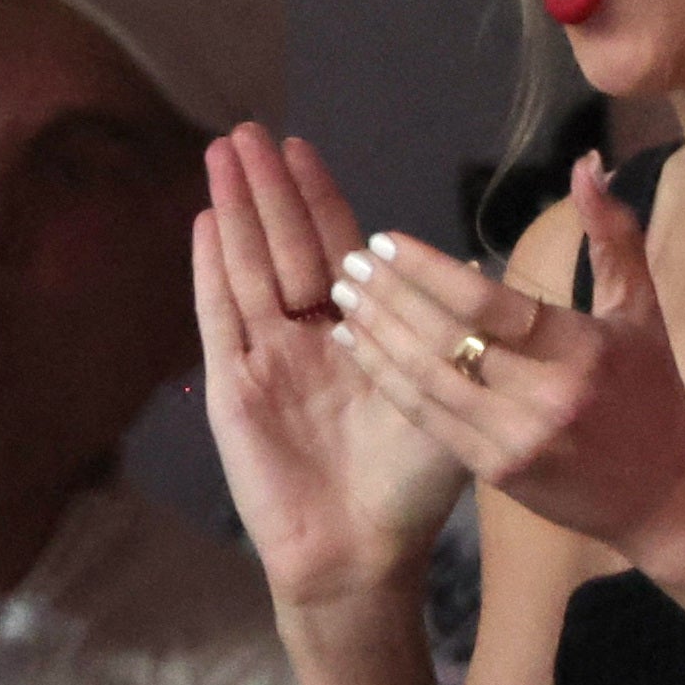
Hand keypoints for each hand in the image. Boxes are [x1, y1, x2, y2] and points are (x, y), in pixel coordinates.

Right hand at [197, 125, 465, 618]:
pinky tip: (205, 222)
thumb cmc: (410, 486)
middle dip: (265, 188)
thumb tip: (479, 264)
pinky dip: (211, 270)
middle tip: (248, 130)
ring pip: (246, 267)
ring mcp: (265, 359)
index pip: (332, 248)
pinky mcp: (234, 388)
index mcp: (358, 334)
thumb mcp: (446, 395)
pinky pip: (219, 317)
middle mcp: (307, 338)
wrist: (362, 554)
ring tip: (222, 155)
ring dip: (234, 210)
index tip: (302, 146)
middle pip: (280, 246)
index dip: (316, 198)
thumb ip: (449, 333)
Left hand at [324, 157, 684, 566]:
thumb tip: (586, 163)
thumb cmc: (651, 393)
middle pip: (448, 340)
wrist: (666, 496)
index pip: (490, 304)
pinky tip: (359, 349)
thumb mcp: (640, 310)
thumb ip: (612, 235)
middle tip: (350, 261)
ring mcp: (516, 440)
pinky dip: (388, 380)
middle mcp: (546, 396)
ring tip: (344, 297)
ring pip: (428, 381)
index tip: (386, 241)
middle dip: (390, 296)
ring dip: (378, 336)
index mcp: (582, 349)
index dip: (430, 271)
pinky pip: (429, 420)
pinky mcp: (496, 473)